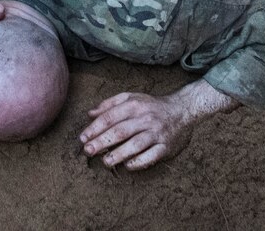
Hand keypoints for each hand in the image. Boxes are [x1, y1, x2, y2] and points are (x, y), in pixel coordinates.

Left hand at [81, 83, 235, 169]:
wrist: (181, 111)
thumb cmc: (151, 106)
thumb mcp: (131, 98)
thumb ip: (110, 104)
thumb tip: (90, 114)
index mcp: (134, 105)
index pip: (110, 117)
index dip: (95, 128)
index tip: (83, 138)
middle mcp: (145, 118)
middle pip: (120, 131)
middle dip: (102, 142)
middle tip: (88, 150)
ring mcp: (156, 133)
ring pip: (135, 145)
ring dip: (119, 154)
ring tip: (105, 162)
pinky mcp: (165, 146)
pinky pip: (151, 156)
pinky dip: (139, 162)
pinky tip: (127, 165)